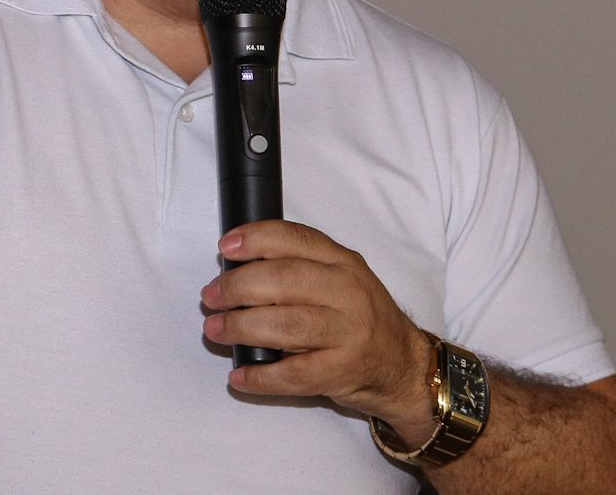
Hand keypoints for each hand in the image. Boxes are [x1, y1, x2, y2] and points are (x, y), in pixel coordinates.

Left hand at [201, 220, 435, 443]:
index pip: (295, 238)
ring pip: (286, 325)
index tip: (225, 248)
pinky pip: (295, 375)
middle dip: (238, 287)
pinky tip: (239, 375)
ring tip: (215, 330)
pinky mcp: (343, 372)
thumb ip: (299, 266)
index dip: (255, 239)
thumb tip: (236, 266)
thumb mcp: (340, 277)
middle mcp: (347, 291)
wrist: (404, 364)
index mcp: (342, 261)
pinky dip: (261, 376)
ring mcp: (348, 333)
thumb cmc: (359, 315)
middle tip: (211, 297)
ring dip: (242, 328)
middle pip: (284, 281)